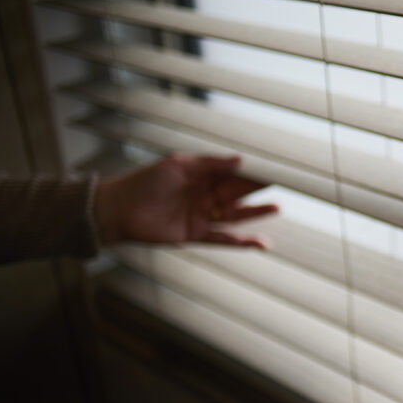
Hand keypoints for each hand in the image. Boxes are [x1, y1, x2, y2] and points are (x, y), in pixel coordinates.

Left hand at [94, 154, 278, 247]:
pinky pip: (224, 239)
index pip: (234, 173)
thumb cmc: (145, 182)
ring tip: (277, 207)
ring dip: (256, 213)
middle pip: (239, 193)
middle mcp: (205, 196)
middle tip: (284, 185)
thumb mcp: (180, 165)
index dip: (254, 171)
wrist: (118, 209)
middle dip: (259, 190)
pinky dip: (242, 242)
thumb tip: (241, 160)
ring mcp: (202, 216)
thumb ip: (212, 164)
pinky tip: (260, 242)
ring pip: (236, 215)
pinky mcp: (196, 235)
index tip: (274, 168)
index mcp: (203, 175)